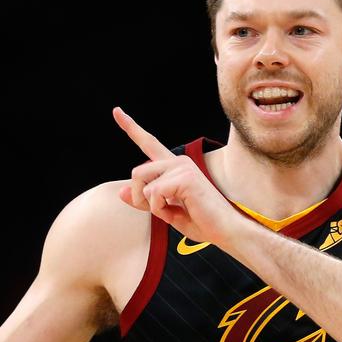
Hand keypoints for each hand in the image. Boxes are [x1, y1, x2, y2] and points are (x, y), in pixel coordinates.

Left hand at [113, 106, 235, 245]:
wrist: (225, 230)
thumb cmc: (201, 221)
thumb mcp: (165, 212)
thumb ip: (144, 200)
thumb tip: (121, 191)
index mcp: (174, 167)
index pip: (149, 143)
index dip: (131, 128)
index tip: (116, 111)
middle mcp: (178, 161)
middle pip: (136, 172)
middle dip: (139, 197)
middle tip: (160, 211)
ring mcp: (183, 167)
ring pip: (141, 180)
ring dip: (149, 204)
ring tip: (172, 210)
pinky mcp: (186, 177)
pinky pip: (154, 192)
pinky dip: (159, 208)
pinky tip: (179, 209)